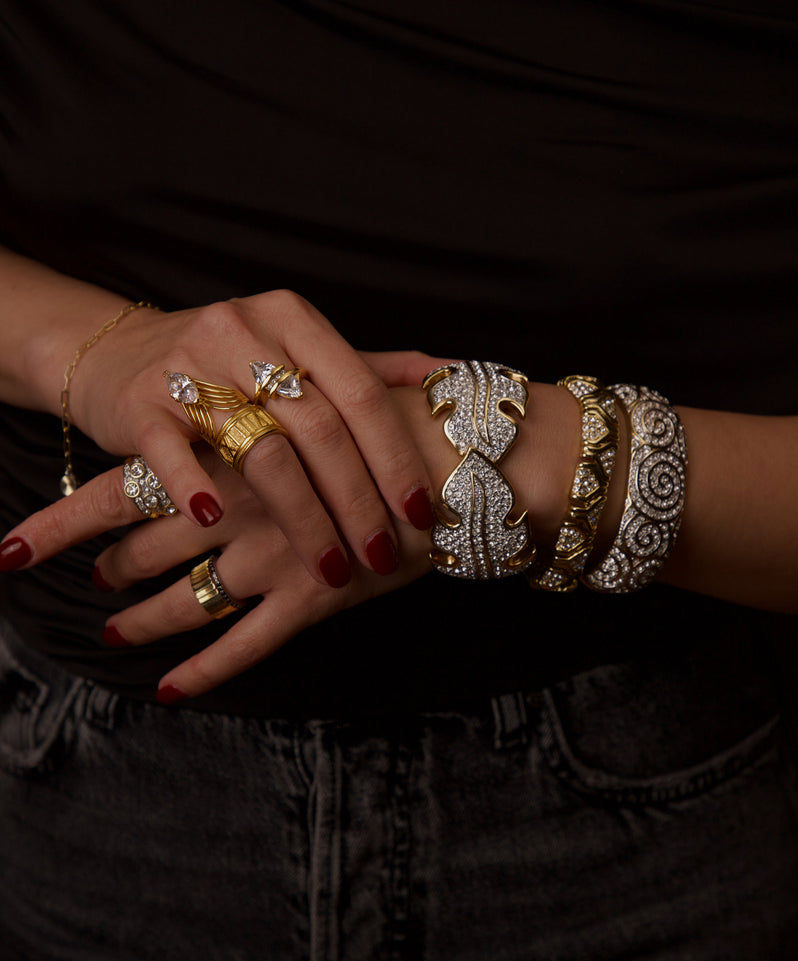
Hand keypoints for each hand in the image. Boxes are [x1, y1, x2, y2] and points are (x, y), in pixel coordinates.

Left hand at [2, 385, 450, 699]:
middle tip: (92, 581)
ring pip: (186, 600)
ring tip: (112, 633)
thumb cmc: (390, 419)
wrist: (452, 460)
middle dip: (110, 569)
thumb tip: (242, 402)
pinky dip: (205, 671)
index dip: (60, 521)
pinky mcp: (308, 599)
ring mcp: (269, 557)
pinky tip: (170, 690)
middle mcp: (235, 507)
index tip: (9, 550)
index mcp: (226, 452)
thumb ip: (276, 401)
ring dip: (142, 621)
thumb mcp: (318, 395)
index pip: (121, 487)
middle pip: (145, 548)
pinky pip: (245, 645)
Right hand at [66, 291, 439, 586]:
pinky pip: (172, 451)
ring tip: (331, 567)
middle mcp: (246, 334)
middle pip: (320, 428)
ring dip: (303, 517)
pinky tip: (219, 523)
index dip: (396, 458)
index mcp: (295, 322)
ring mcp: (189, 366)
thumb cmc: (224, 362)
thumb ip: (369, 365)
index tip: (422, 512)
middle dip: (358, 501)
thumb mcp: (296, 347)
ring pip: (262, 449)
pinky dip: (197, 488)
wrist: (115, 351)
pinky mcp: (139, 402)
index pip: (361, 394)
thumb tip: (447, 377)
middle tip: (381, 554)